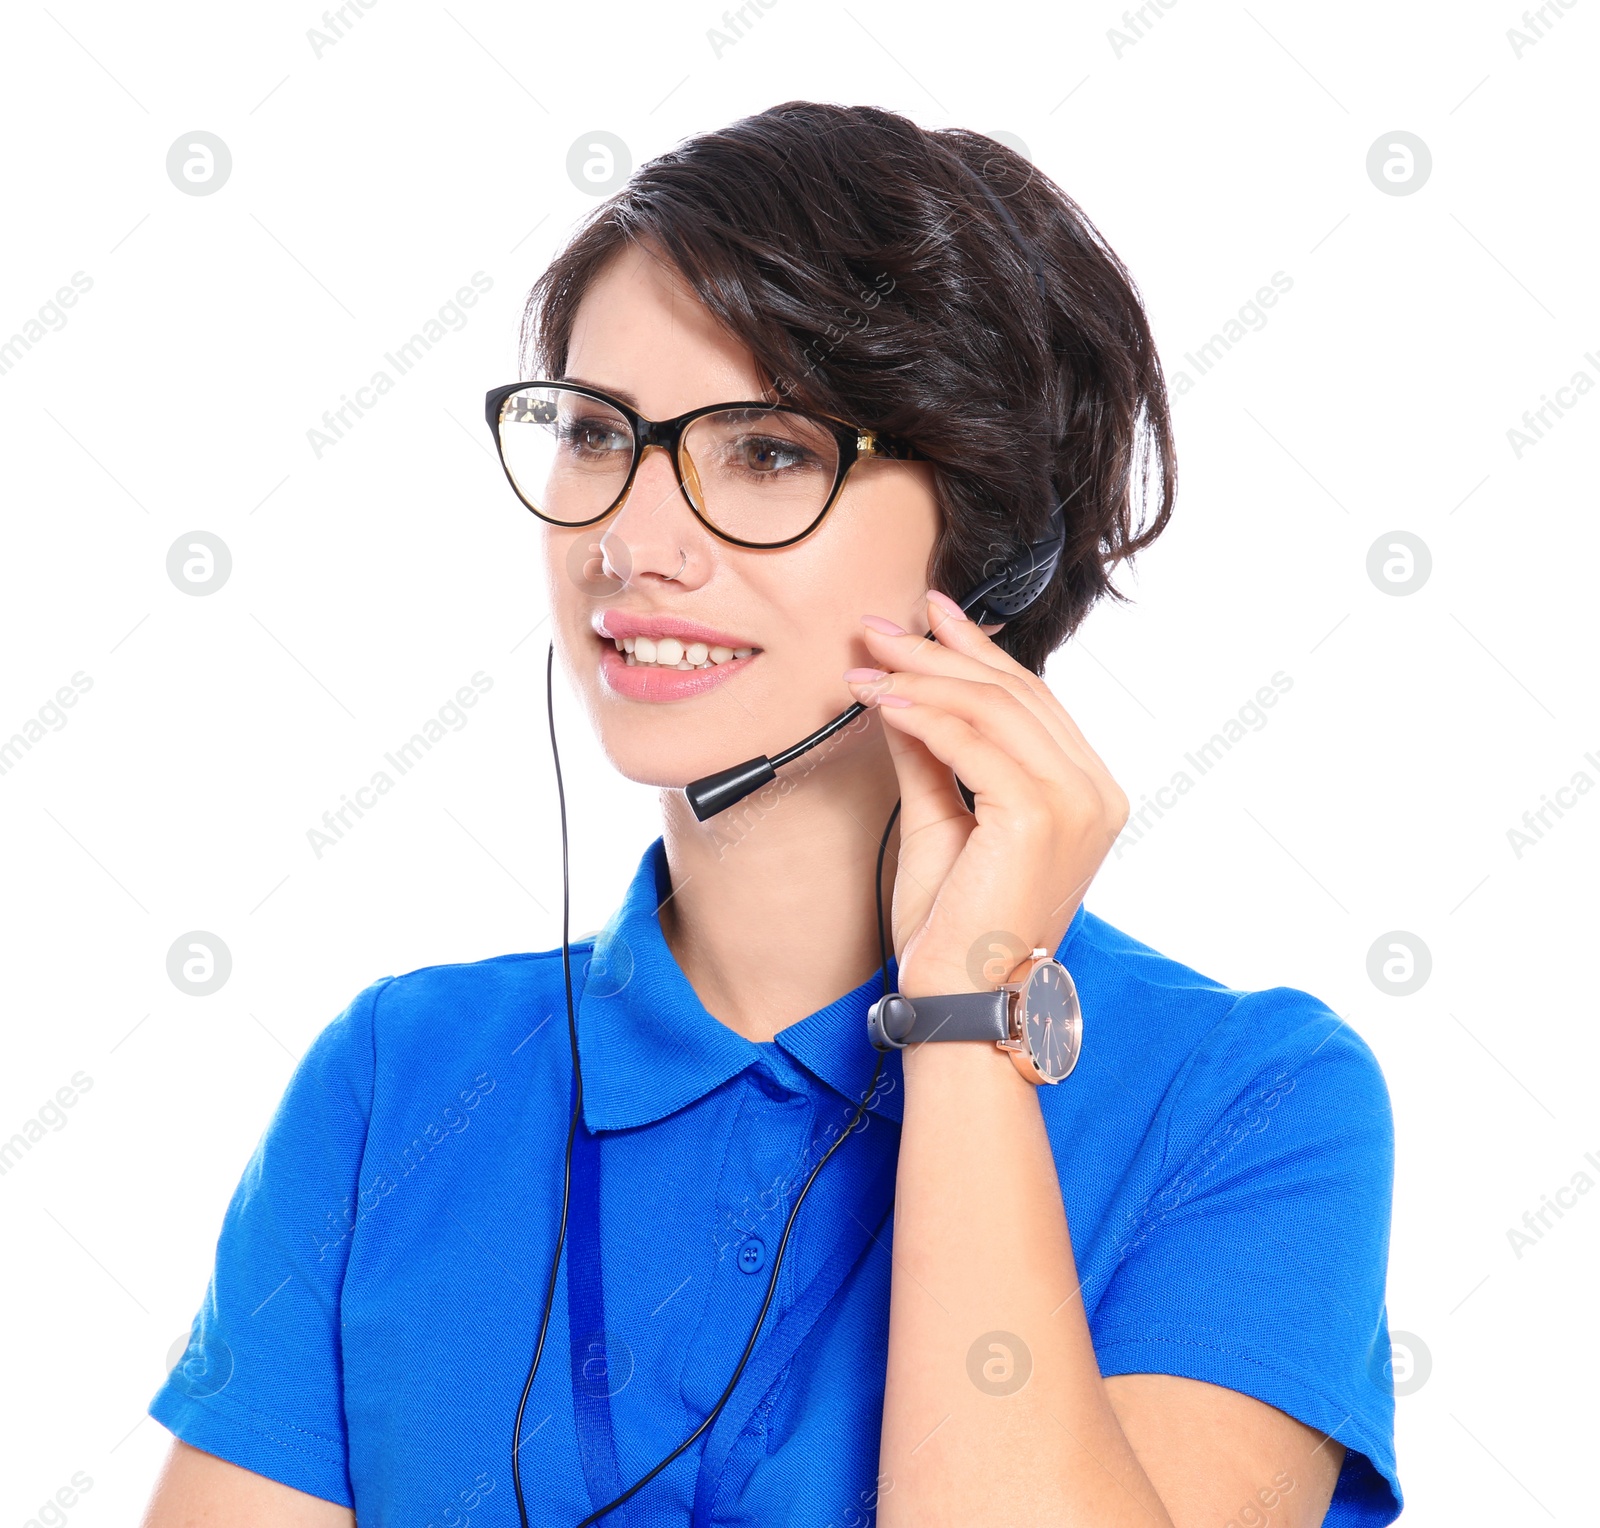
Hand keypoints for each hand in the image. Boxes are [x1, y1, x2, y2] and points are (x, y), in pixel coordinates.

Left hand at [845, 592, 1128, 998]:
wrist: (960, 998)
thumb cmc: (956, 926)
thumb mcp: (941, 819)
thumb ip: (929, 756)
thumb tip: (898, 693)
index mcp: (1088, 793)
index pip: (1030, 700)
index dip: (977, 650)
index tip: (928, 615)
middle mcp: (1095, 792)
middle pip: (1012, 692)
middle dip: (938, 651)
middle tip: (878, 629)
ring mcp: (1075, 802)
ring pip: (992, 708)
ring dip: (920, 677)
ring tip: (867, 664)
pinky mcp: (1038, 816)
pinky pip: (971, 742)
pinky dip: (920, 715)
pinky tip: (879, 703)